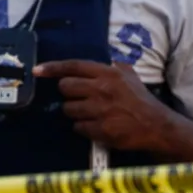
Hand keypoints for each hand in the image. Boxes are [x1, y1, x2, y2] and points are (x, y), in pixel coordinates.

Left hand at [33, 60, 168, 150]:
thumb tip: (103, 62)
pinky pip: (78, 127)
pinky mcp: (100, 129)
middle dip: (68, 94)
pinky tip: (95, 126)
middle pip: (66, 88)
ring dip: (75, 112)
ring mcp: (100, 110)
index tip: (37, 70)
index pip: (74, 66)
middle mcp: (101, 89)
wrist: (156, 125)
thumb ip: (115, 67)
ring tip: (89, 114)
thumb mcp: (131, 76)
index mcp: (108, 73)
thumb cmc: (141, 100)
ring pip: (69, 109)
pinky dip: (83, 128)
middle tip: (78, 98)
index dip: (53, 68)